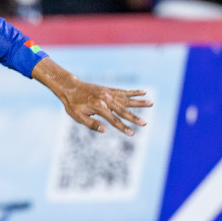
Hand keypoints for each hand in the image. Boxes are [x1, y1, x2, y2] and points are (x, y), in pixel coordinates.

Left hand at [32, 57, 151, 135]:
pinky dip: (133, 92)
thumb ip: (91, 124)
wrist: (70, 87)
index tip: (132, 133)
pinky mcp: (109, 89)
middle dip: (134, 118)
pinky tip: (143, 92)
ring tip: (151, 103)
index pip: (113, 120)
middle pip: (122, 110)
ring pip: (126, 99)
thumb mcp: (78, 117)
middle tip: (145, 124)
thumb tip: (105, 130)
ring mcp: (108, 93)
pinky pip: (123, 91)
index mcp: (98, 107)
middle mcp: (105, 99)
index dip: (123, 128)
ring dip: (139, 102)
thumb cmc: (72, 104)